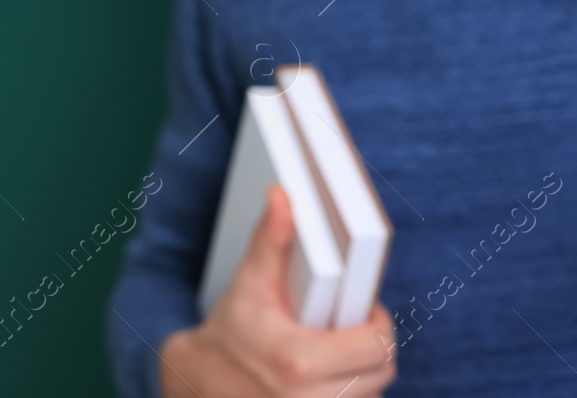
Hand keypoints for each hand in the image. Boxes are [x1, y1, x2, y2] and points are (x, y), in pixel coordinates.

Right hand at [158, 184, 397, 397]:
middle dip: (373, 348)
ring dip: (362, 374)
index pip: (376, 347)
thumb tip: (283, 198)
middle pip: (380, 374)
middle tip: (353, 328)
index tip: (366, 311)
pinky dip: (349, 392)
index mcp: (297, 362)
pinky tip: (331, 375)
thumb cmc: (230, 330)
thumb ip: (272, 239)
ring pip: (369, 395)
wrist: (195, 380)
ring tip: (340, 351)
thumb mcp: (251, 282)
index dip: (379, 324)